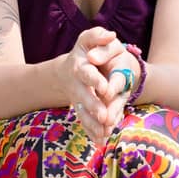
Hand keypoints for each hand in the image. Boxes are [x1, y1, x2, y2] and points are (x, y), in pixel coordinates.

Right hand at [66, 28, 134, 146]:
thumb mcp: (88, 39)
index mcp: (80, 67)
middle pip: (84, 97)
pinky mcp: (81, 111)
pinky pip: (86, 123)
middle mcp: (77, 85)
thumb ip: (98, 36)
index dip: (95, 80)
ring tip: (105, 134)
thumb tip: (111, 35)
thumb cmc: (84, 51)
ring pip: (84, 114)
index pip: (87, 73)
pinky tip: (101, 142)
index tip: (105, 88)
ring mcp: (78, 100)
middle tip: (104, 116)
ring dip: (93, 125)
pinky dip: (92, 133)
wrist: (67, 71)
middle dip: (93, 107)